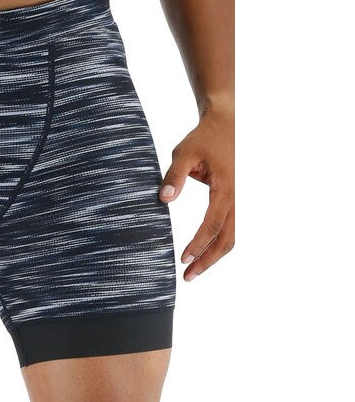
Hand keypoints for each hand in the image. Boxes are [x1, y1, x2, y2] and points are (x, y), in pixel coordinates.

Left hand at [159, 106, 233, 281]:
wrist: (224, 125)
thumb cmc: (202, 139)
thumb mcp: (183, 153)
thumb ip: (174, 177)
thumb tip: (164, 200)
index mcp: (225, 188)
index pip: (212, 224)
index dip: (198, 244)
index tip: (183, 259)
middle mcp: (236, 198)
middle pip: (227, 238)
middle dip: (207, 260)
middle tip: (187, 276)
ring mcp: (237, 200)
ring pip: (231, 236)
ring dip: (213, 255)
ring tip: (192, 271)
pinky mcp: (233, 200)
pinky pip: (229, 227)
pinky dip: (217, 243)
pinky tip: (202, 253)